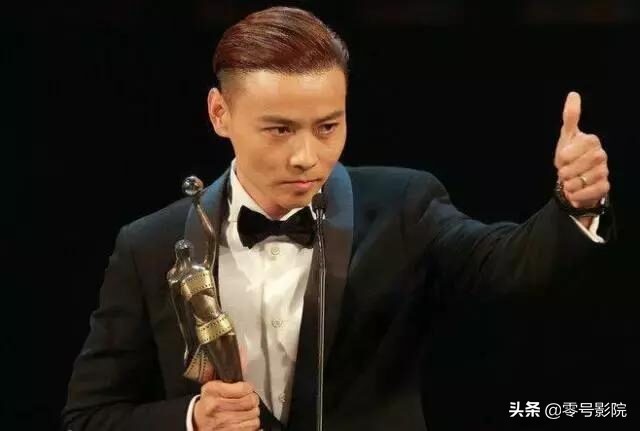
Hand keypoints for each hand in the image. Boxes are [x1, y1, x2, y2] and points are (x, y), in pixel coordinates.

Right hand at [193, 380, 260, 429]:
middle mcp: (218, 408)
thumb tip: (244, 356)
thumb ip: (229, 376)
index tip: (246, 389)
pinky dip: (250, 425)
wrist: (197, 423)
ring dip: (252, 414)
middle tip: (248, 400)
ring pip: (254, 416)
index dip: (248, 388)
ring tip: (245, 411)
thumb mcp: (213, 386)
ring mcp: (224, 423)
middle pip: (251, 402)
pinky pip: (252, 429)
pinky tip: (244, 421)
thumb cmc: (208, 403)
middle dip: (252, 400)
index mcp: (214, 392)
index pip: (244, 388)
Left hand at [554, 92, 609, 220]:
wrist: (574, 180)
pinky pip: (590, 192)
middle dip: (566, 171)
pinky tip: (574, 192)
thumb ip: (571, 117)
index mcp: (592, 141)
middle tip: (564, 172)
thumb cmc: (570, 156)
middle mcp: (601, 155)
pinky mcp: (604, 187)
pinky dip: (578, 195)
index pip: (574, 149)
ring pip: (582, 180)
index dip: (565, 156)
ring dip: (570, 184)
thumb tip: (573, 94)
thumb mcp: (567, 136)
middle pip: (579, 166)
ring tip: (569, 182)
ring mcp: (604, 171)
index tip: (562, 159)